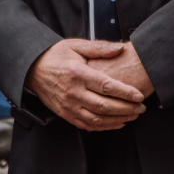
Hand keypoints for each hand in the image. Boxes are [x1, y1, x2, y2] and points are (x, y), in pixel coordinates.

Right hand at [24, 39, 146, 130]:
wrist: (32, 69)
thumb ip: (100, 48)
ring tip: (133, 116)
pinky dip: (104, 127)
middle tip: (141, 108)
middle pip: (103, 106)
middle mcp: (72, 92)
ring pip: (96, 119)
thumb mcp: (76, 45)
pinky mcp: (65, 114)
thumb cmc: (56, 55)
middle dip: (126, 109)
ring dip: (117, 120)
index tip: (139, 95)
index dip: (124, 92)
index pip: (105, 86)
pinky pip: (86, 125)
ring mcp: (68, 106)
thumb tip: (120, 48)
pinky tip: (117, 123)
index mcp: (77, 74)